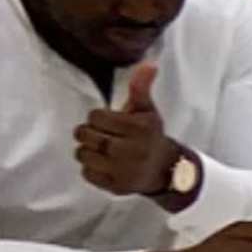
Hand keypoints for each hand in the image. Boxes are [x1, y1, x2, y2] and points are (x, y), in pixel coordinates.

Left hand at [72, 59, 191, 207]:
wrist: (167, 170)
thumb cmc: (150, 135)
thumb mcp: (147, 110)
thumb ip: (141, 87)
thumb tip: (149, 64)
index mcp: (138, 128)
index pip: (95, 117)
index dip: (98, 117)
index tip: (108, 121)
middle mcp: (132, 150)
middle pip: (86, 135)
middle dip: (90, 133)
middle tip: (101, 135)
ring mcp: (124, 170)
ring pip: (83, 154)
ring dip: (87, 150)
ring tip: (101, 149)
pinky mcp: (117, 186)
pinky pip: (87, 174)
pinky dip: (91, 168)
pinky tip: (104, 164)